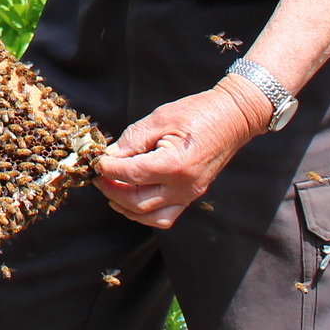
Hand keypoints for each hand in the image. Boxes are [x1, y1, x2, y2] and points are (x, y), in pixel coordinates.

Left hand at [94, 81, 271, 227]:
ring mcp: (190, 195)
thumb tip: (110, 156)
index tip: (97, 161)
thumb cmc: (197, 113)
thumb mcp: (159, 118)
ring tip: (111, 188)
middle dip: (111, 190)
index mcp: (174, 164)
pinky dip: (144, 213)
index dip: (108, 169)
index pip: (131, 175)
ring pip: (150, 216)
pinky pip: (165, 216)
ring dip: (125, 206)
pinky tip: (130, 199)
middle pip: (136, 201)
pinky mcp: (192, 196)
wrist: (232, 119)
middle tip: (99, 176)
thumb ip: (132, 140)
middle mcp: (183, 186)